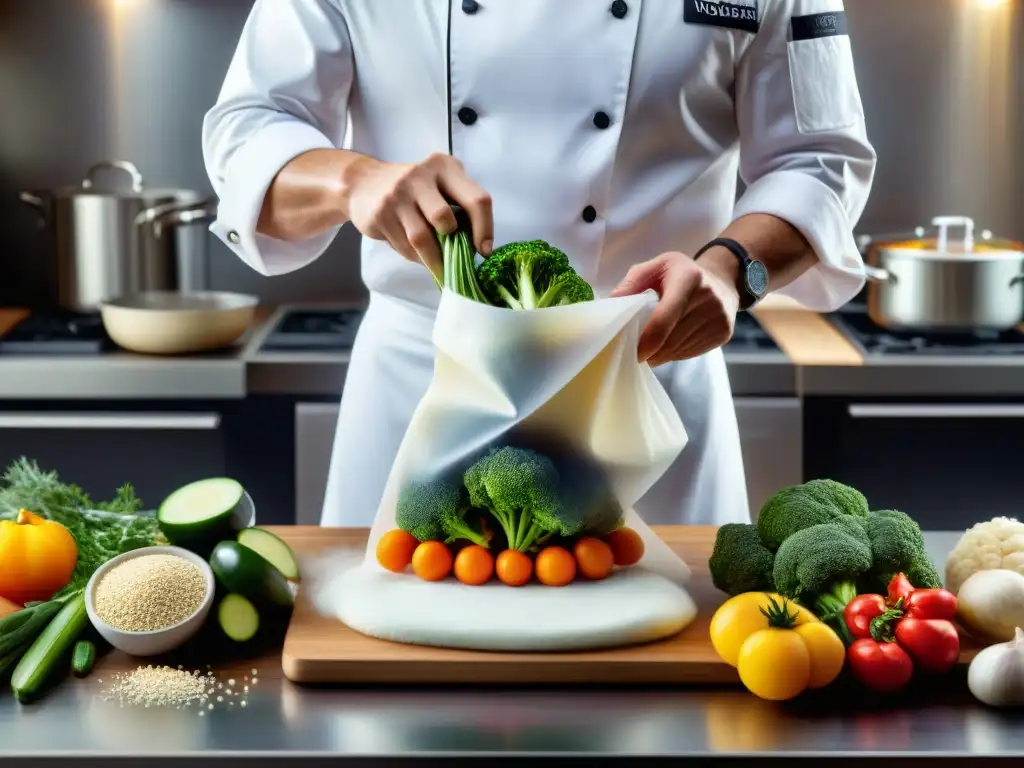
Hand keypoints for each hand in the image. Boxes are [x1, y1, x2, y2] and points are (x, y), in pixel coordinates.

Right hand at [342, 153, 493, 278]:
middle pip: (445, 219)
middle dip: (452, 244)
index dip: (485, 229)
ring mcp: (398, 193)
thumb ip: (459, 207)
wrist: (363, 183)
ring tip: (440, 268)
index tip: (483, 251)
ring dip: (434, 260)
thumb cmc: (413, 190)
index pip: (477, 199)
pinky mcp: (381, 213)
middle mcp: (421, 175)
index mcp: (446, 167)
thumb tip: (476, 248)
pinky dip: (415, 257)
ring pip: (422, 239)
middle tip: (454, 257)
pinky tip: (417, 254)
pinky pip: (404, 246)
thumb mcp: (440, 186)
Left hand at [609, 250, 740, 366]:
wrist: (722, 281)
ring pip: (678, 350)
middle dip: (649, 350)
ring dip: (660, 353)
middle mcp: (708, 298)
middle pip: (669, 340)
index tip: (632, 352)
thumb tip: (610, 306)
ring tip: (653, 344)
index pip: (664, 320)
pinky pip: (690, 353)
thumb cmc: (680, 274)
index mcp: (688, 278)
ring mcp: (718, 318)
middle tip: (635, 350)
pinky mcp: (724, 334)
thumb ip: (631, 283)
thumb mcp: (656, 267)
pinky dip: (674, 353)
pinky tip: (671, 341)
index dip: (645, 341)